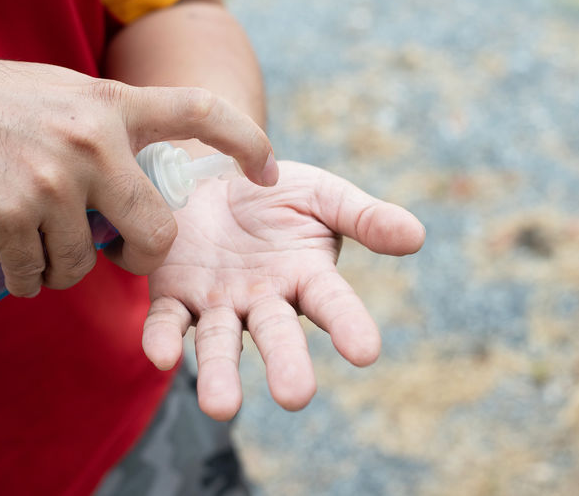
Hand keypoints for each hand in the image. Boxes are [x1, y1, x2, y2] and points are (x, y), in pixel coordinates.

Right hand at [0, 54, 276, 296]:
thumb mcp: (68, 97)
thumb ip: (113, 131)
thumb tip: (150, 189)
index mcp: (113, 104)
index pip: (202, 110)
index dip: (247, 140)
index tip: (269, 171)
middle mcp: (93, 142)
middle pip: (159, 235)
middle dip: (142, 256)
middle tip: (119, 250)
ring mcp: (53, 181)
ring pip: (88, 265)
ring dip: (65, 264)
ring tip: (35, 232)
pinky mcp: (11, 217)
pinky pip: (38, 277)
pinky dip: (26, 276)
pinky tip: (7, 248)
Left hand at [142, 161, 424, 419]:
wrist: (211, 173)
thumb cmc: (274, 191)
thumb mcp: (322, 195)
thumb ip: (364, 217)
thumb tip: (416, 236)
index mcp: (306, 276)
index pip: (333, 303)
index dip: (348, 324)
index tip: (366, 351)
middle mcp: (264, 299)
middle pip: (277, 334)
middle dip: (285, 363)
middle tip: (295, 395)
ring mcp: (218, 301)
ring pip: (220, 342)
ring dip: (219, 373)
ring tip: (221, 406)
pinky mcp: (174, 294)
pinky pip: (167, 321)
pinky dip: (163, 338)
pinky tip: (163, 355)